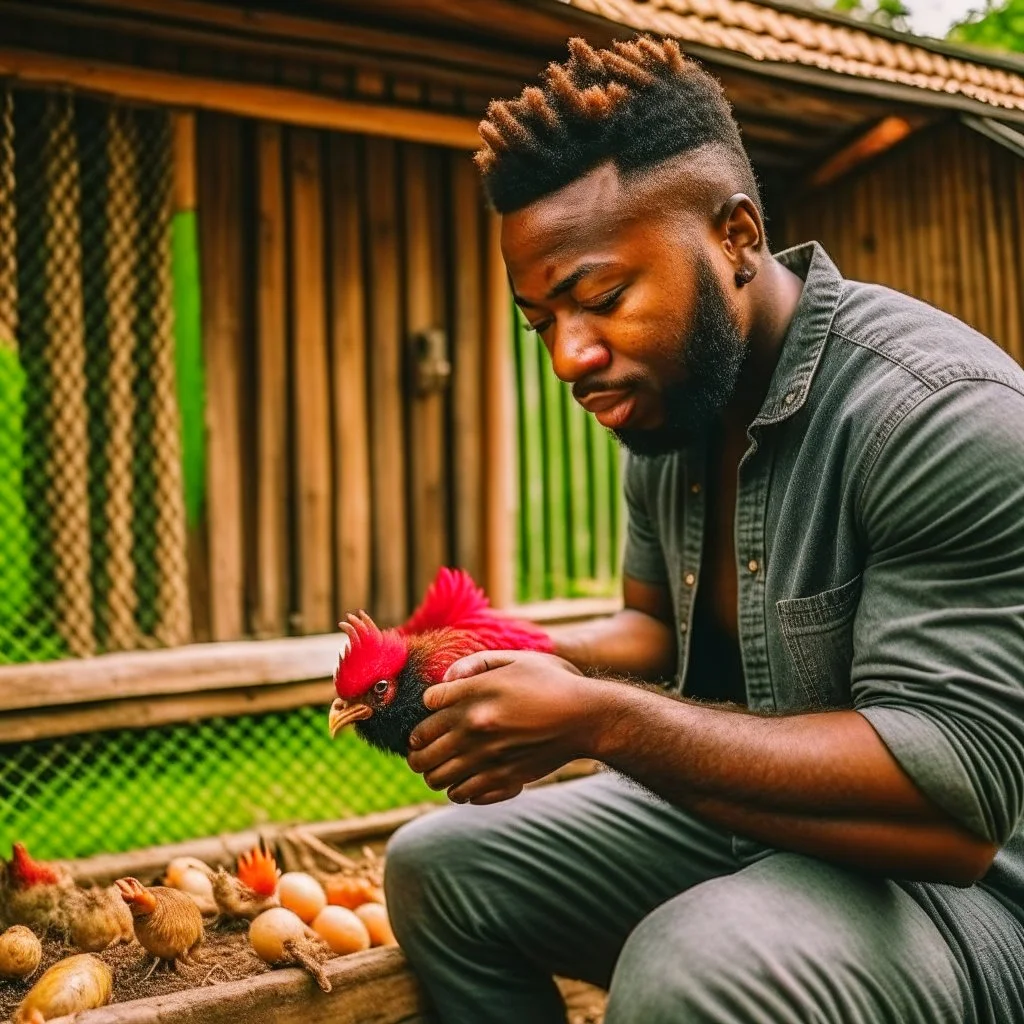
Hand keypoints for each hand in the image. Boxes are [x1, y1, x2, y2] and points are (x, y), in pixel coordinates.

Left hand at [406, 650, 603, 805]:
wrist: (586, 718)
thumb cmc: (553, 683)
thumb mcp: (516, 659)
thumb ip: (475, 664)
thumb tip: (445, 680)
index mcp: (474, 694)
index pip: (425, 708)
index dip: (425, 712)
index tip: (433, 715)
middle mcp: (473, 728)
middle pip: (420, 749)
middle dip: (417, 749)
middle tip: (424, 748)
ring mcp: (486, 757)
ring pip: (435, 776)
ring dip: (434, 772)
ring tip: (443, 765)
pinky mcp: (502, 779)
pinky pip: (461, 794)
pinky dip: (458, 789)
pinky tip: (467, 779)